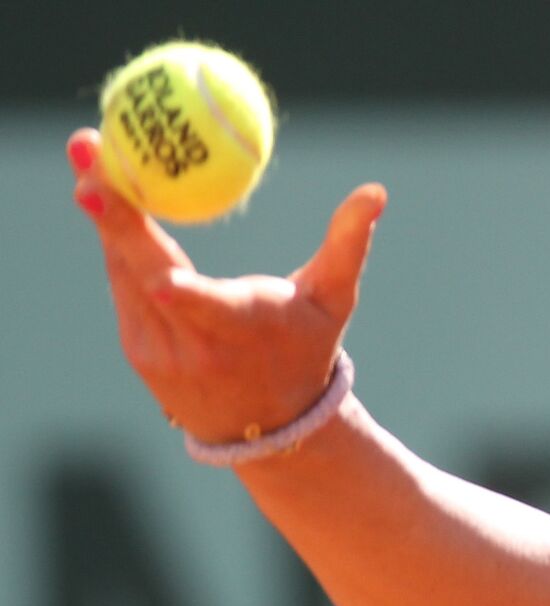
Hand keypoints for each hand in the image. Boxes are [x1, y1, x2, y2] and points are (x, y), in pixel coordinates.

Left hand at [66, 127, 387, 444]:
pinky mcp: (137, 350)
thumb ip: (349, 244)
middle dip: (110, 209)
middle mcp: (193, 347)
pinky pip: (121, 284)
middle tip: (87, 148)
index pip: (205, 307)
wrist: (270, 427)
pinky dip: (115, 243)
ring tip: (89, 156)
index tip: (157, 265)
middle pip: (140, 270)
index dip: (180, 288)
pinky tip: (107, 203)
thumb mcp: (334, 300)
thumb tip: (376, 192)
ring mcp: (158, 351)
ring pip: (121, 270)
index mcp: (241, 330)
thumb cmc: (307, 348)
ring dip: (104, 213)